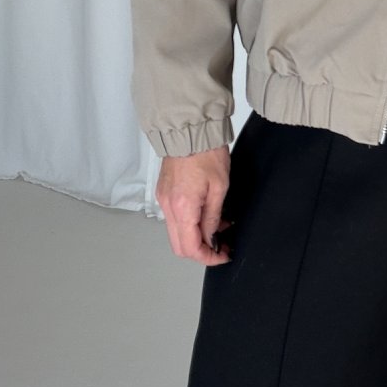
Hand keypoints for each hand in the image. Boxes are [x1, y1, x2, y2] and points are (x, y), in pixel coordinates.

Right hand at [155, 145, 233, 265]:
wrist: (189, 130)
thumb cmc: (206, 152)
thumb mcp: (219, 187)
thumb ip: (213, 217)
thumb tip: (212, 237)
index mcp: (183, 207)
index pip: (191, 248)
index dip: (208, 257)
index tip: (222, 255)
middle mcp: (168, 206)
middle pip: (179, 246)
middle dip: (202, 251)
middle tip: (222, 246)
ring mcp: (164, 200)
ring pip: (177, 233)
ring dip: (196, 236)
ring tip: (220, 227)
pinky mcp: (164, 193)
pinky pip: (174, 218)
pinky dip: (189, 223)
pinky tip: (207, 215)